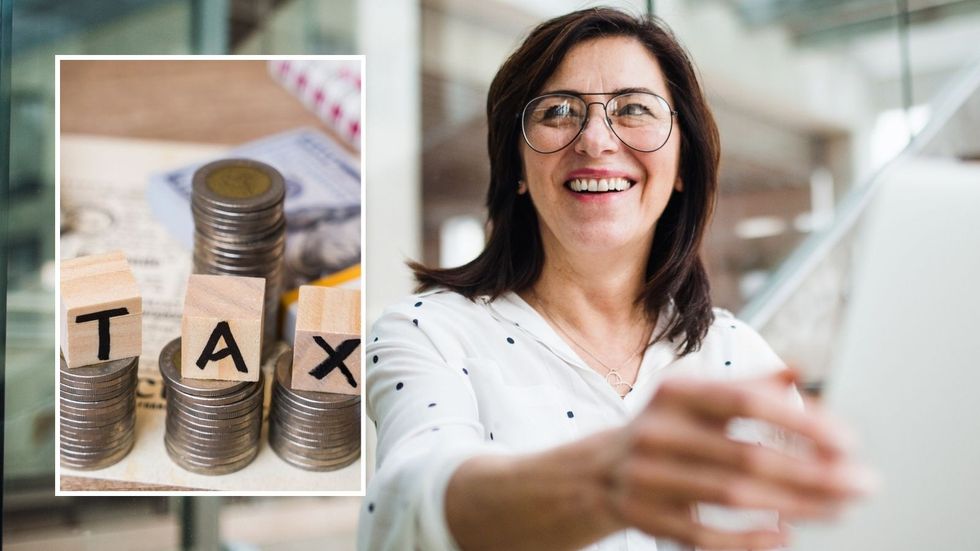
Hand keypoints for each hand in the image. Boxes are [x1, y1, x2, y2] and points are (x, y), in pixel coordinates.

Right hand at [602, 370, 873, 548]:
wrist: (593, 471)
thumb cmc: (663, 430)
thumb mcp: (694, 398)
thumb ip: (747, 385)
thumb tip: (799, 369)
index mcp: (674, 393)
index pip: (744, 401)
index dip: (799, 420)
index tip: (846, 439)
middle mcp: (657, 432)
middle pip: (746, 454)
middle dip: (813, 472)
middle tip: (862, 483)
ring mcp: (647, 477)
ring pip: (732, 496)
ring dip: (794, 505)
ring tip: (838, 507)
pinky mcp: (645, 517)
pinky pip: (704, 535)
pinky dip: (748, 539)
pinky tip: (785, 535)